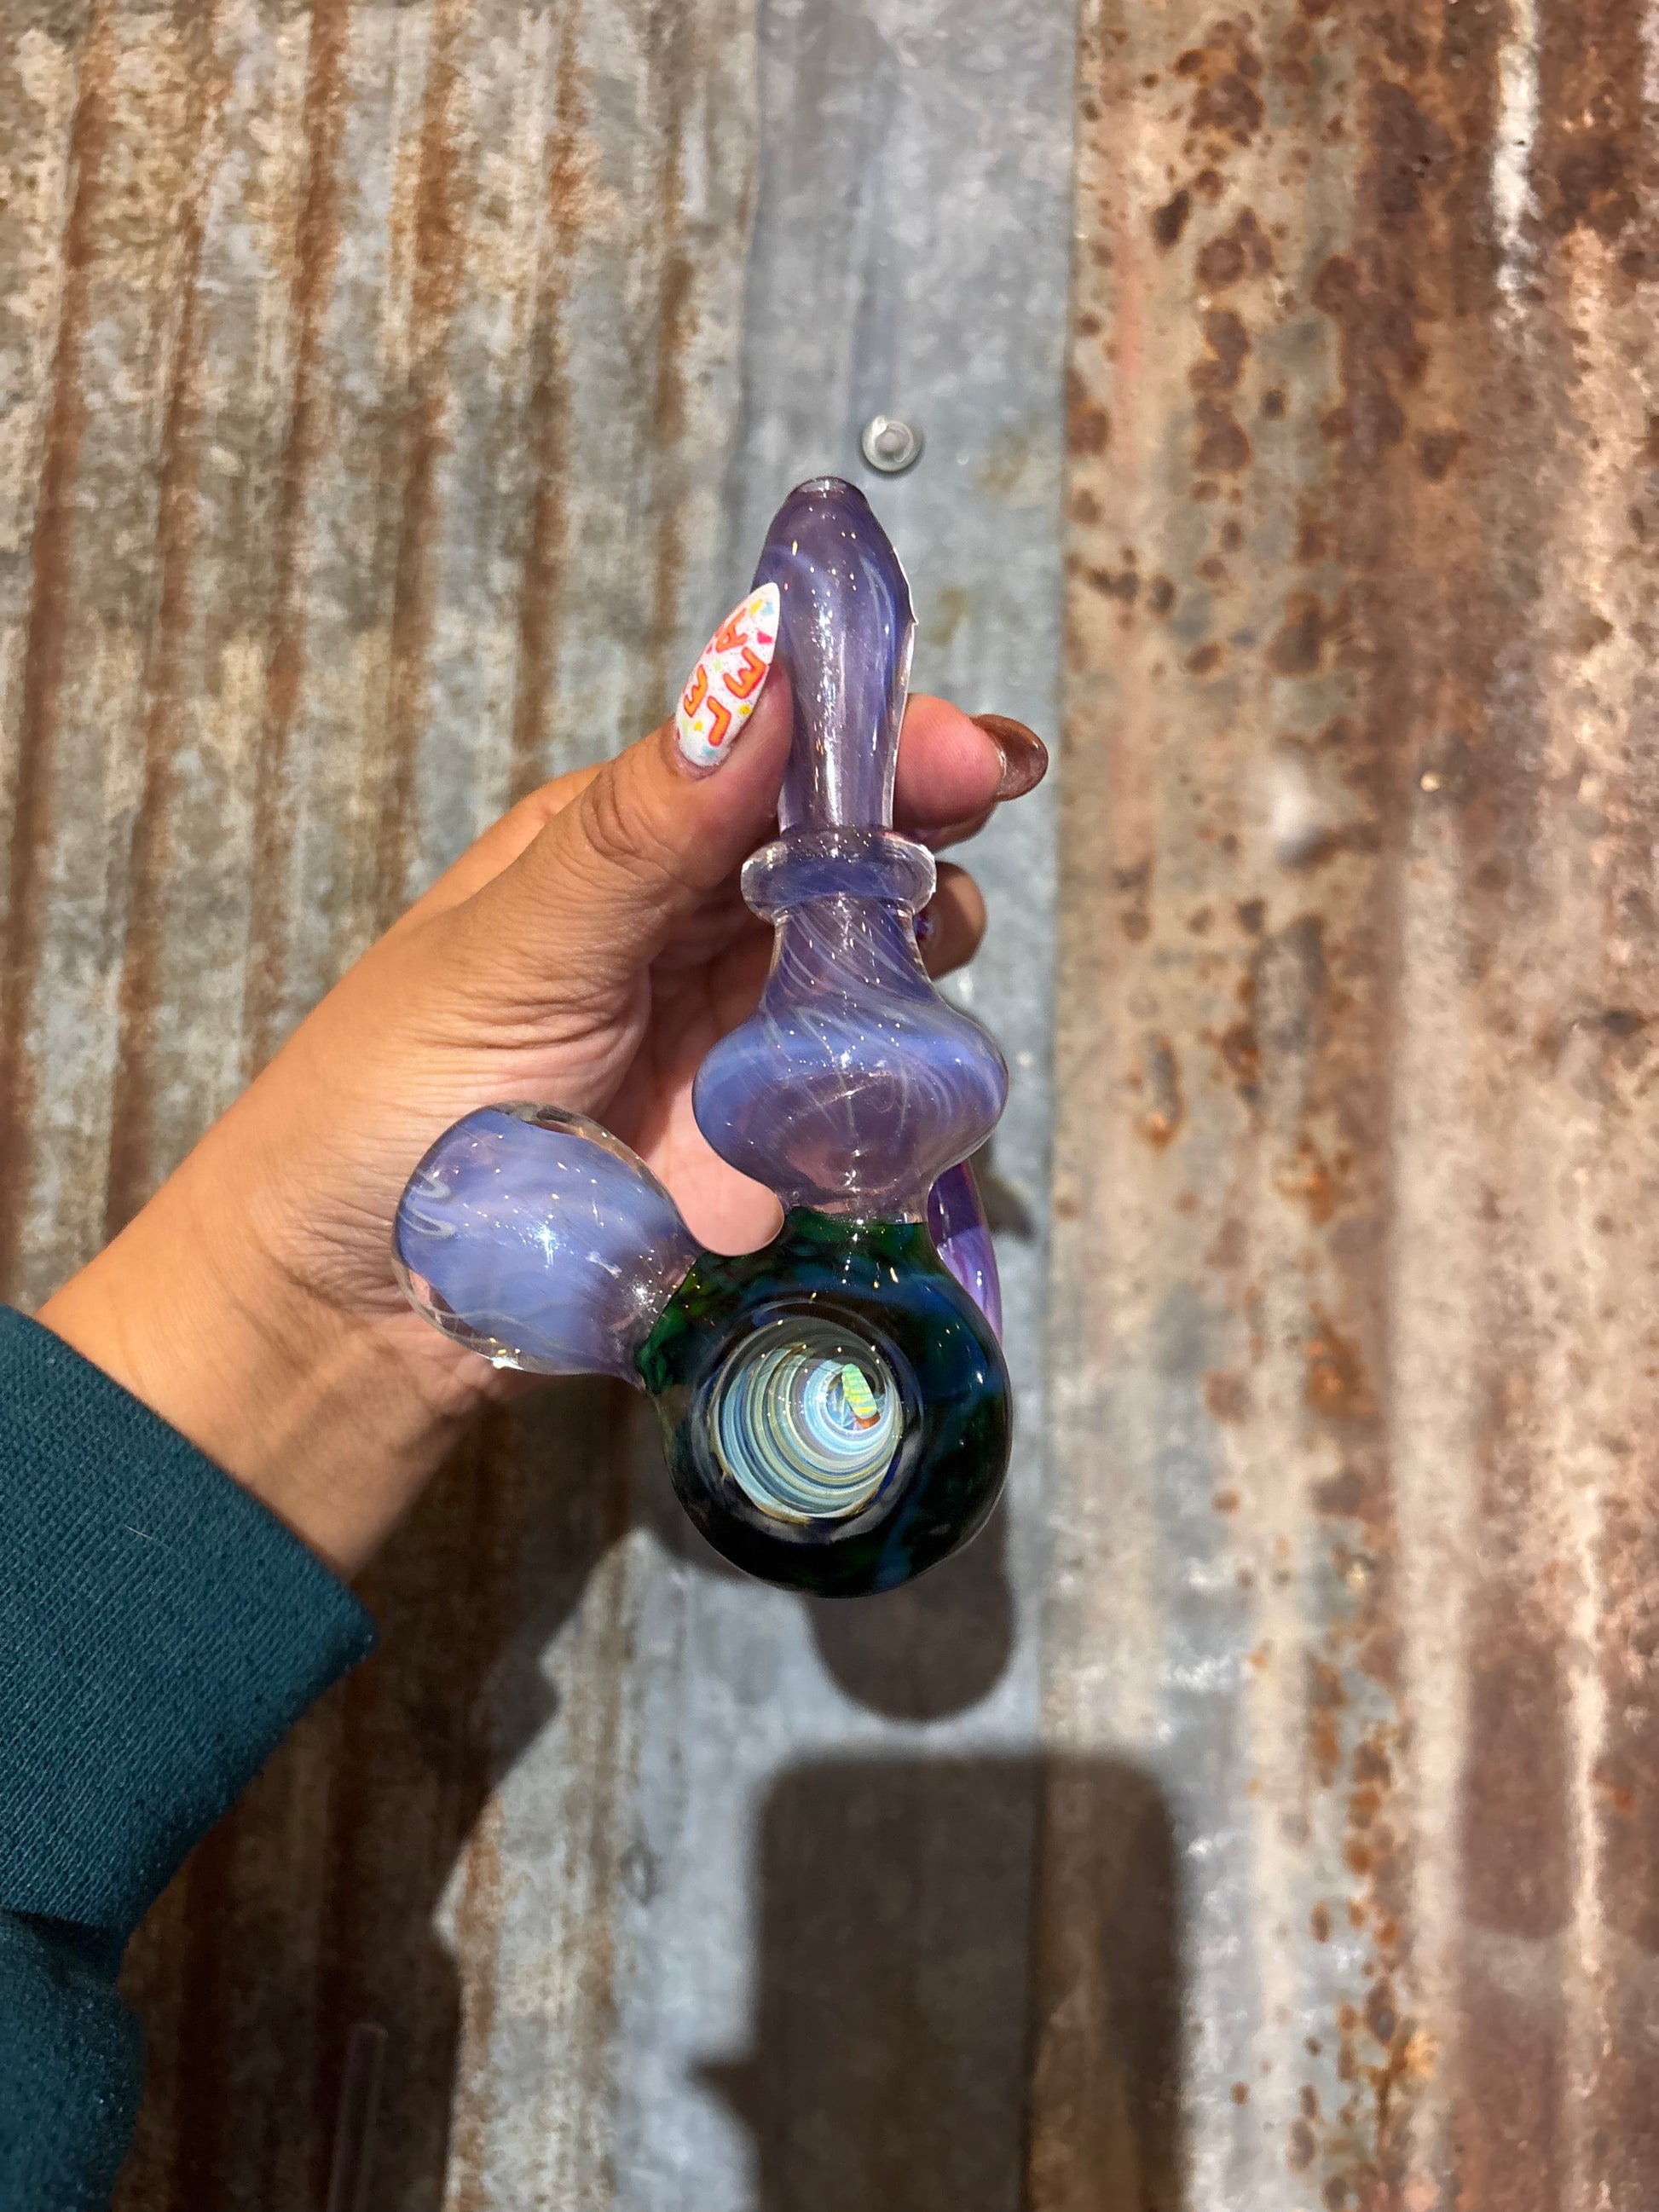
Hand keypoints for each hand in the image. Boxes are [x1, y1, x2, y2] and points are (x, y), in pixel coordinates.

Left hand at [38, 677, 1045, 1575]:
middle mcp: (699, 923)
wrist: (353, 1308)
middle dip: (926, 822)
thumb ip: (642, 832)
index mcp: (628, 840)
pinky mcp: (770, 1146)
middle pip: (849, 847)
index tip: (975, 750)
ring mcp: (743, 1035)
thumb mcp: (508, 954)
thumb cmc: (389, 1103)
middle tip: (981, 813)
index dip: (878, 735)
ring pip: (879, 961)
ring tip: (924, 954)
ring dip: (922, 945)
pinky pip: (868, 1090)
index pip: (775, 755)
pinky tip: (912, 1073)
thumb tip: (756, 664)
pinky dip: (907, 1075)